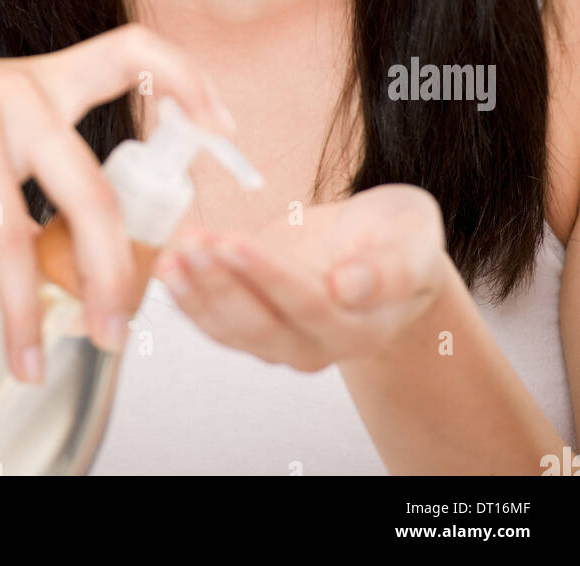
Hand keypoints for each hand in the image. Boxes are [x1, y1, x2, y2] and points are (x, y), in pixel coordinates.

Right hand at [0, 25, 230, 374]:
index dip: (188, 83)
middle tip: (118, 329)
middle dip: (113, 274)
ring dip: (23, 320)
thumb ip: (30, 161)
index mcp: (41, 81)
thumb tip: (84, 247)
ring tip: (32, 366)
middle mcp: (16, 96)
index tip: (226, 126)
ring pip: (18, 245)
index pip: (133, 50)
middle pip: (93, 195)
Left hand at [153, 183, 447, 369]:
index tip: (236, 242)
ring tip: (173, 253)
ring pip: (230, 328)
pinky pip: (214, 320)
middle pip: (261, 326)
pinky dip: (188, 295)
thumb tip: (351, 287)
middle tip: (194, 245)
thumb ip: (392, 267)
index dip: (269, 276)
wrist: (382, 248)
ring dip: (196, 292)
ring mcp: (281, 341)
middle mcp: (317, 346)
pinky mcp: (253, 324)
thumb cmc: (400, 239)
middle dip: (221, 284)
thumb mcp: (415, 238)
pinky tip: (169, 264)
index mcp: (361, 328)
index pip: (309, 306)